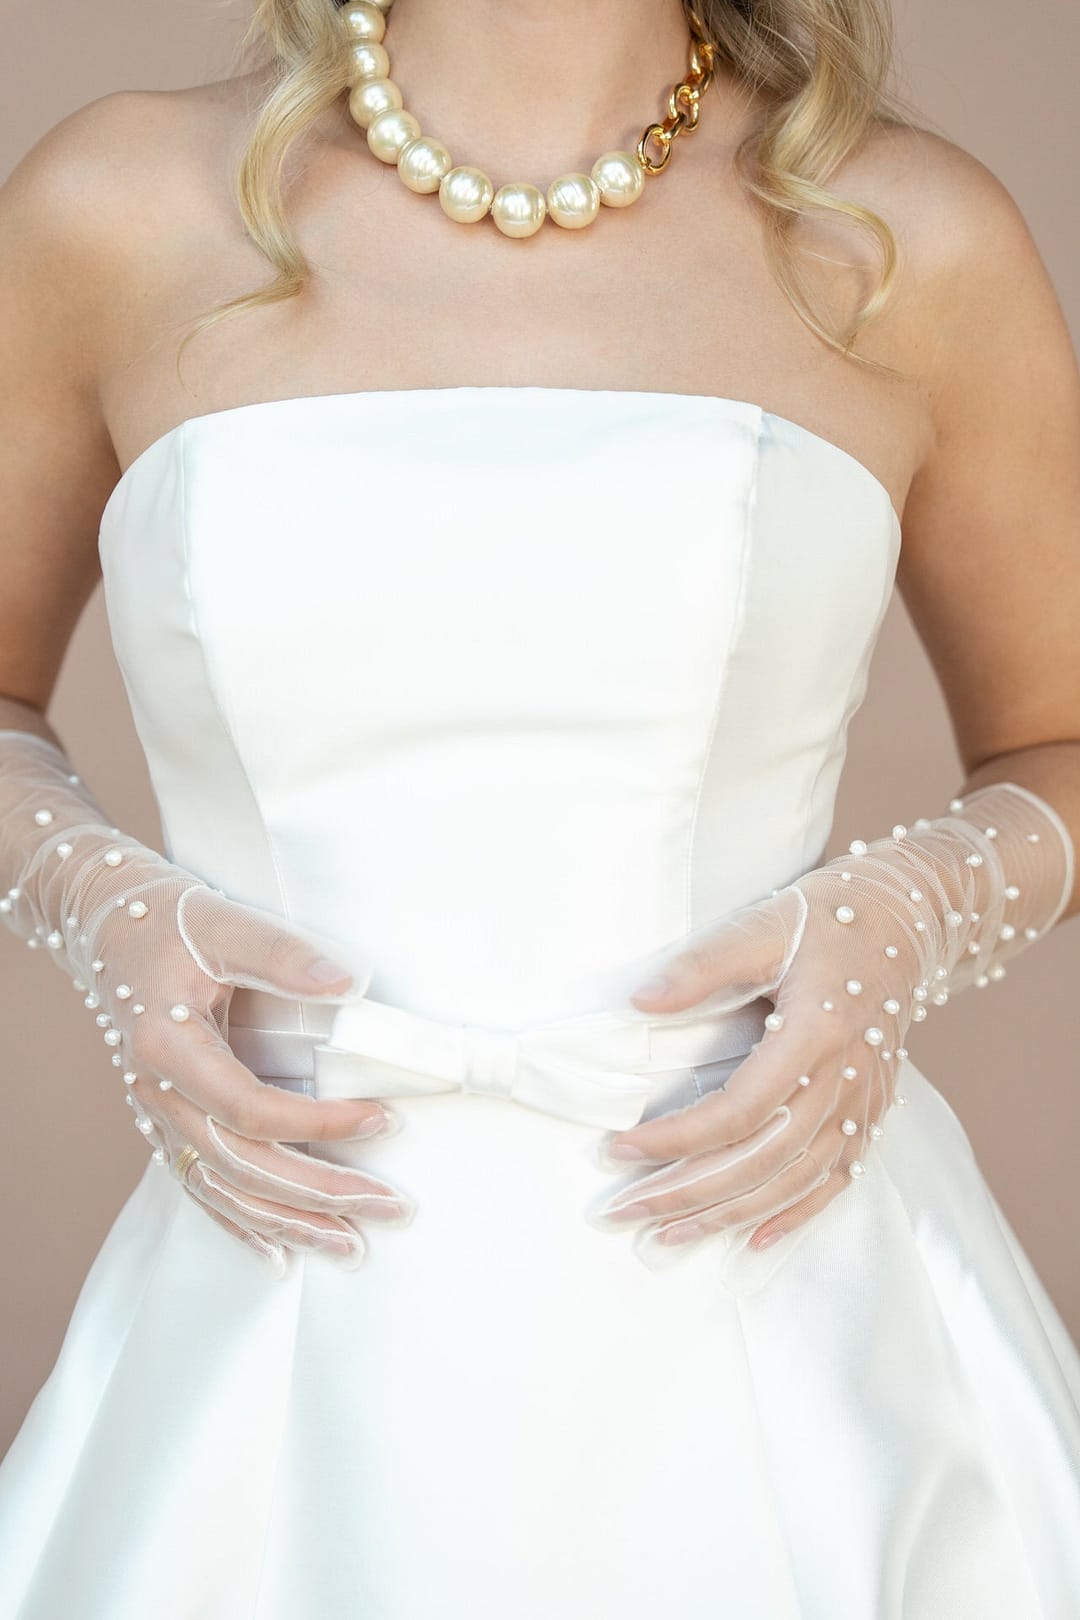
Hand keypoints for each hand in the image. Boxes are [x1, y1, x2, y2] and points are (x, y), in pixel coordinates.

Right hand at [0, 727, 414, 1273]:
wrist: (105, 922)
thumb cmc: (166, 919)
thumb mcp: (224, 923)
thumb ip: (284, 954)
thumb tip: (348, 985)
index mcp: (168, 1048)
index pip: (249, 1108)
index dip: (317, 1123)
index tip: (381, 1119)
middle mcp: (156, 1093)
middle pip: (241, 1165)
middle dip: (319, 1195)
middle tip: (390, 1208)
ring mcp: (156, 1114)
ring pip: (222, 1188)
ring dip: (288, 1222)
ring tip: (351, 1246)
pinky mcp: (164, 1120)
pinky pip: (200, 1186)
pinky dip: (241, 1223)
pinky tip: (280, 1252)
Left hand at [588, 784, 1073, 1264]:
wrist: (910, 917)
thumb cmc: (831, 916)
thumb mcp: (763, 926)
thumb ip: (702, 965)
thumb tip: (639, 1001)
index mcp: (816, 1034)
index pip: (736, 1111)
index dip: (675, 1139)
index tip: (618, 1148)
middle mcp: (845, 1080)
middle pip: (760, 1161)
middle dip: (685, 1195)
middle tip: (622, 1212)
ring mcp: (863, 1102)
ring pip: (793, 1181)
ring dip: (728, 1216)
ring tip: (667, 1238)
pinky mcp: (872, 1110)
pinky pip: (837, 1180)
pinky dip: (796, 1215)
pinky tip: (755, 1241)